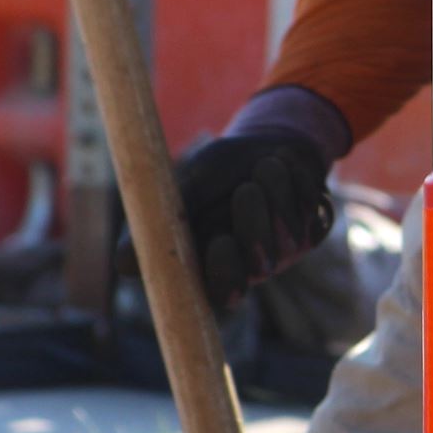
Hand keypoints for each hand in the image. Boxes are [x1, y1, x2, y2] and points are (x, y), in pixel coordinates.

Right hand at [166, 128, 337, 312]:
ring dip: (274, 189)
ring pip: (286, 236)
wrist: (268, 141)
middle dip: (254, 227)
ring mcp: (283, 252)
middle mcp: (248, 266)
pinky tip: (286, 170)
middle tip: (246, 189)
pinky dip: (294, 180)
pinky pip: (307, 210)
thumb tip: (122, 268)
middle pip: (258, 268)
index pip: (218, 292)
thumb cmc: (221, 170)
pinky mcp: (311, 233)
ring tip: (264, 167)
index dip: (223, 274)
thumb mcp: (189, 186)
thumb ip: (163, 223)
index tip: (219, 239)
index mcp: (212, 261)